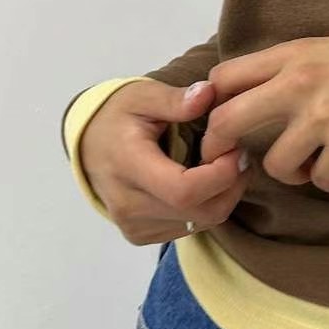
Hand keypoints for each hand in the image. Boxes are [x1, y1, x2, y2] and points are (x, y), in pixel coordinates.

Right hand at [79, 78, 251, 243]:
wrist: (89, 146)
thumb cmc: (118, 117)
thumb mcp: (142, 96)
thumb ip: (176, 99)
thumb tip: (208, 94)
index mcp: (128, 166)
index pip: (184, 190)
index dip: (221, 175)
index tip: (236, 150)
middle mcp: (128, 204)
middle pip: (200, 212)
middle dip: (232, 185)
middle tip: (239, 156)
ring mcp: (133, 225)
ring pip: (201, 223)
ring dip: (223, 197)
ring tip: (222, 166)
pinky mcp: (139, 235)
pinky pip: (190, 230)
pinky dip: (207, 208)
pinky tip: (204, 184)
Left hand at [199, 35, 328, 191]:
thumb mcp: (328, 51)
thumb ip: (290, 69)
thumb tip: (253, 96)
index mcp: (292, 55)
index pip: (224, 77)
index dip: (211, 105)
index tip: (219, 123)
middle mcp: (298, 83)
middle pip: (228, 122)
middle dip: (220, 149)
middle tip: (230, 163)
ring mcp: (321, 116)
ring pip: (274, 163)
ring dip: (289, 172)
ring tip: (309, 167)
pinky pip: (319, 177)